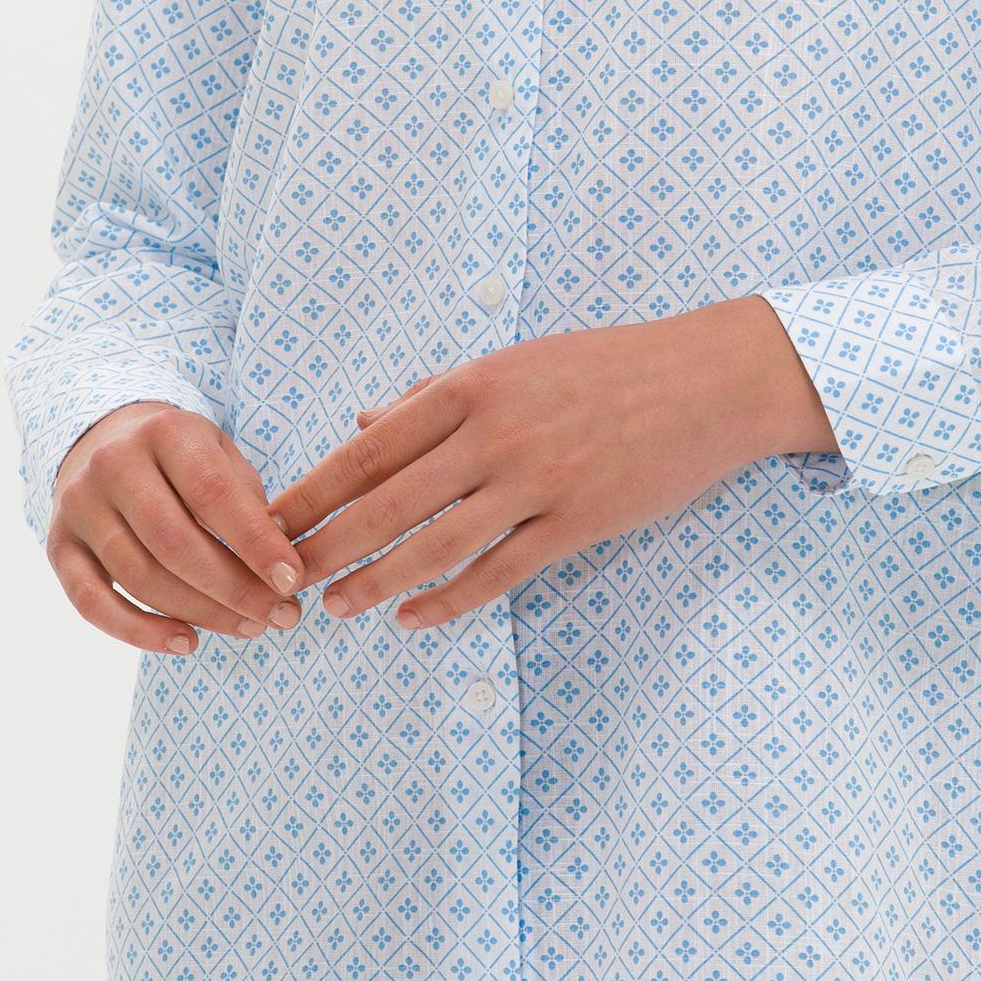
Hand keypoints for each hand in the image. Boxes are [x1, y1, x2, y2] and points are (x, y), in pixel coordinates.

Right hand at [48, 401, 309, 656]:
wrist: (104, 438)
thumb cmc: (181, 457)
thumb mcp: (219, 454)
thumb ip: (247, 500)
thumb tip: (278, 564)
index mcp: (163, 432)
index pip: (213, 494)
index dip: (256, 543)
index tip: (292, 580)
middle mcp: (113, 465)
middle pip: (175, 543)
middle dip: (234, 589)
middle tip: (279, 616)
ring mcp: (80, 507)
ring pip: (140, 577)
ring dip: (201, 613)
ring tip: (250, 627)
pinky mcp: (59, 546)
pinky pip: (92, 603)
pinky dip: (139, 631)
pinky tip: (186, 642)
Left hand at [262, 296, 835, 630]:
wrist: (710, 381)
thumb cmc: (608, 366)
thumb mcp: (515, 362)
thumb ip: (437, 396)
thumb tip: (364, 424)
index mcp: (473, 386)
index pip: (370, 448)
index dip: (313, 491)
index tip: (271, 521)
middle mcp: (496, 433)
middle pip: (388, 503)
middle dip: (328, 547)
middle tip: (282, 581)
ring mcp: (538, 480)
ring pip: (436, 544)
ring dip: (378, 582)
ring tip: (338, 607)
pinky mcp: (578, 521)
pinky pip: (500, 571)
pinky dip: (452, 600)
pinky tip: (417, 619)